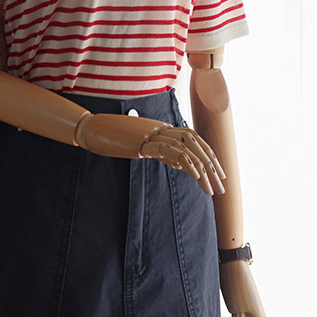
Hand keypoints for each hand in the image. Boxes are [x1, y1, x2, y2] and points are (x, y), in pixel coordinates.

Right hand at [77, 114, 225, 195]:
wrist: (94, 129)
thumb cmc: (115, 137)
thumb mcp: (143, 147)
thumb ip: (163, 152)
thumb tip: (180, 163)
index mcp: (163, 127)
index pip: (193, 138)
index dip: (208, 154)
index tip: (219, 172)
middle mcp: (161, 127)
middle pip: (195, 142)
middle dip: (212, 165)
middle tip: (222, 185)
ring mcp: (153, 132)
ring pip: (187, 148)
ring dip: (203, 170)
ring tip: (212, 189)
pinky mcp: (144, 141)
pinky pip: (171, 151)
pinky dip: (186, 162)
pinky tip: (196, 176)